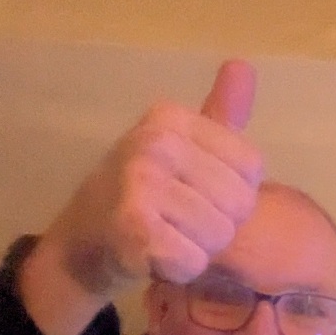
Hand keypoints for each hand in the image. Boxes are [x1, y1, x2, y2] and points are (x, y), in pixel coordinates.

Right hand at [18, 60, 263, 334]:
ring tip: (165, 236)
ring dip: (198, 249)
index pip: (253, 167)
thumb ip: (219, 114)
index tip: (194, 192)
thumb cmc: (142, 193)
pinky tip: (153, 256)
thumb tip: (243, 64)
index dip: (233, 193)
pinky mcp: (133, 228)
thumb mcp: (183, 146)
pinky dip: (179, 270)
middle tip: (178, 221)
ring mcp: (140, 182)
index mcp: (171, 118)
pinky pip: (193, 261)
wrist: (82, 241)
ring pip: (220, 236)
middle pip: (240, 204)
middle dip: (217, 225)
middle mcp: (154, 141)